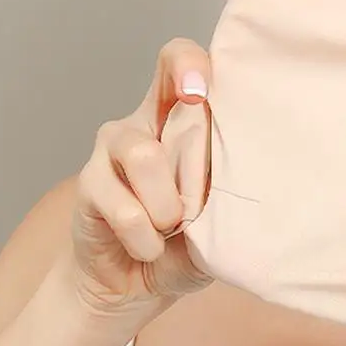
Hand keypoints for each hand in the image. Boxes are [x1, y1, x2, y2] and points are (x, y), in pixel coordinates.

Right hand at [66, 38, 213, 319]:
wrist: (134, 285)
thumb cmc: (189, 240)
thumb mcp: (222, 211)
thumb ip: (231, 181)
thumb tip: (255, 167)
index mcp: (184, 116)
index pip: (180, 60)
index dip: (191, 63)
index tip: (203, 92)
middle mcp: (147, 120)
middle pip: (164, 86)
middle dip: (195, 152)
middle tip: (199, 202)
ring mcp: (113, 147)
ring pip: (146, 154)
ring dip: (169, 204)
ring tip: (174, 227)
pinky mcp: (89, 183)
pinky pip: (126, 208)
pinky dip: (147, 236)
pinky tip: (150, 246)